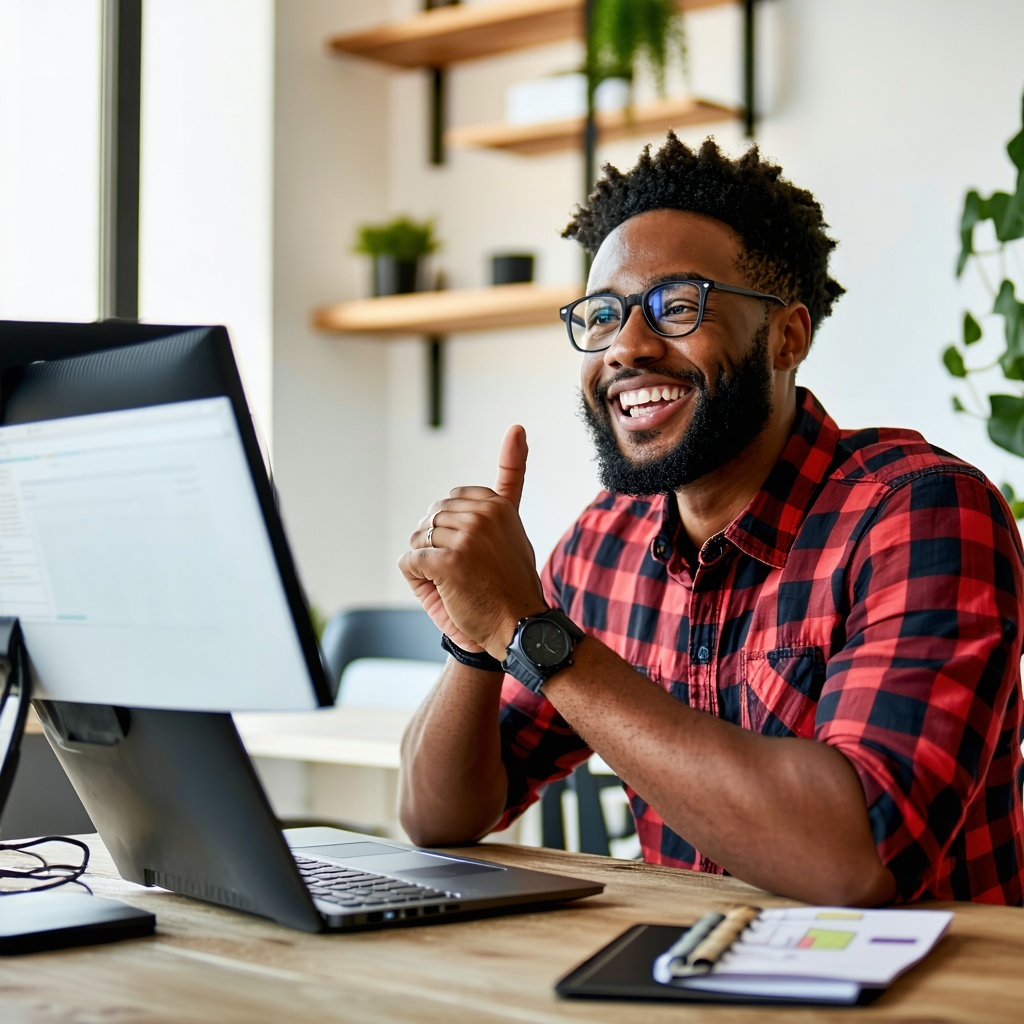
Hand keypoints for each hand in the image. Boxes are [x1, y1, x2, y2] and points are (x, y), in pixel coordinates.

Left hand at [398, 425, 545, 658]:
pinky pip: (411, 561)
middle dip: (436, 546)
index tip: (475, 555)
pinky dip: (418, 580)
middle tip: (464, 574)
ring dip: (427, 565)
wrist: (519, 629)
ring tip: (455, 583)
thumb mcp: (514, 526)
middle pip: (431, 518)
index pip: (454, 498)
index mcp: (499, 506)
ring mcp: (468, 538)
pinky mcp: (449, 562)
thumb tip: (516, 429)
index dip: (453, 528)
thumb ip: (508, 487)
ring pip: (418, 540)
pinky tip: (442, 590)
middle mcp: (485, 516)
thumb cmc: (510, 585)